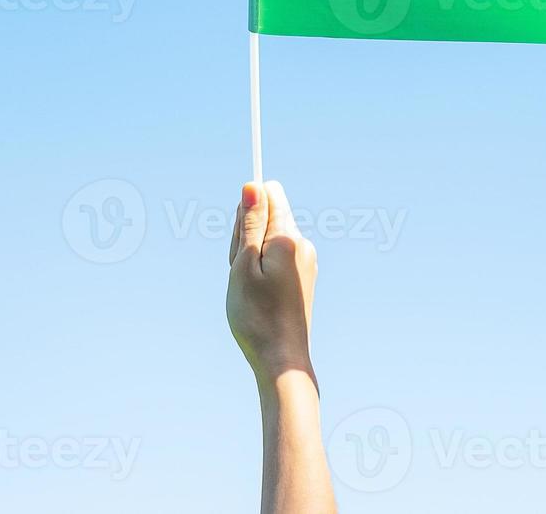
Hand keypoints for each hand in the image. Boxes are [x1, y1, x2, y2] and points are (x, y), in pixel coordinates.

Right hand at [226, 180, 318, 386]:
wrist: (281, 361)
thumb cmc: (257, 316)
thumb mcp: (244, 265)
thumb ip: (249, 223)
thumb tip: (254, 184)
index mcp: (288, 238)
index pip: (269, 193)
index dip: (246, 210)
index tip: (240, 239)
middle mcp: (302, 245)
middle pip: (267, 217)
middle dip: (245, 236)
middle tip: (240, 272)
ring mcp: (305, 262)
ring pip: (267, 240)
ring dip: (250, 256)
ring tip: (248, 289)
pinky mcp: (302, 277)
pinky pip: (275, 258)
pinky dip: (260, 270)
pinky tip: (257, 296)